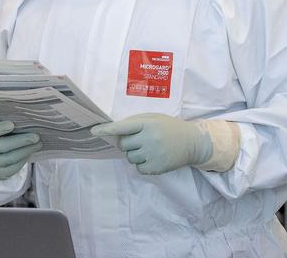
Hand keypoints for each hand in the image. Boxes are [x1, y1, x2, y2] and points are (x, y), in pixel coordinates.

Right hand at [0, 121, 41, 179]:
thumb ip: (3, 125)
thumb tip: (24, 119)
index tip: (12, 124)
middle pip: (3, 146)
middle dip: (21, 141)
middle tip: (36, 137)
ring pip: (10, 158)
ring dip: (26, 151)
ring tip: (38, 144)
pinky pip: (13, 168)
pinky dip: (23, 160)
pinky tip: (30, 152)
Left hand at [91, 114, 211, 174]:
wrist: (193, 142)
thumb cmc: (168, 128)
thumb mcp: (153, 118)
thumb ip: (135, 123)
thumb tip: (113, 133)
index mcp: (147, 123)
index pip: (122, 127)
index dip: (106, 129)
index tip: (93, 131)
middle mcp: (149, 138)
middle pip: (123, 144)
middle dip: (128, 143)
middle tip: (141, 140)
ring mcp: (154, 153)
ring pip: (129, 157)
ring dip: (135, 154)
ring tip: (150, 148)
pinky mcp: (157, 167)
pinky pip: (138, 168)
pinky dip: (142, 164)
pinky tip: (153, 158)